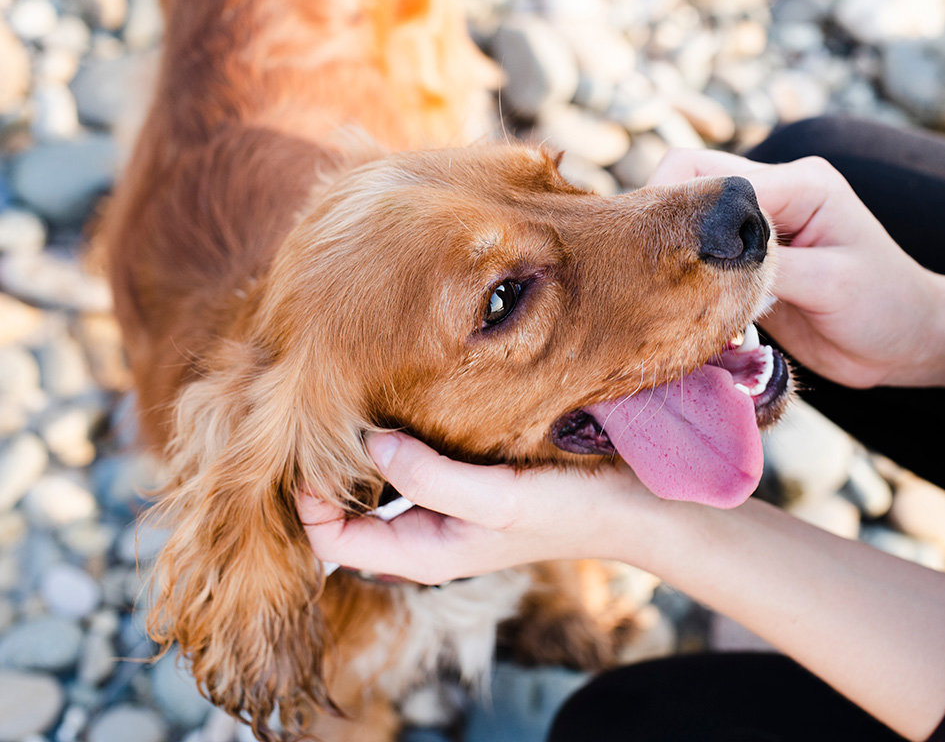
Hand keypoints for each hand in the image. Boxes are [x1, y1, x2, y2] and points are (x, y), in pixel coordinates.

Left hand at [297, 432, 657, 583]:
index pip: (329, 540)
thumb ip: (429, 478)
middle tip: (315, 410)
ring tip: (350, 397)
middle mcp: (424, 530)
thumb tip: (370, 442)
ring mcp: (445, 502)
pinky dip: (397, 433)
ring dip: (359, 446)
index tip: (305, 444)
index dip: (305, 499)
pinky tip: (401, 397)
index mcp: (420, 553)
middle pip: (345, 508)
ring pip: (376, 478)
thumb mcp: (496, 500)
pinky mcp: (467, 474)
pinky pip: (411, 457)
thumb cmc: (567, 510)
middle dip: (324, 468)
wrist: (632, 504)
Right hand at [649, 149, 944, 388]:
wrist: (910, 343)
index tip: (651, 252)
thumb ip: (768, 266)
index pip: (714, 175)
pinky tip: (678, 304)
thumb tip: (706, 258)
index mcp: (800, 183)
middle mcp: (776, 194)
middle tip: (642, 271)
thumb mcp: (830, 285)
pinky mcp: (752, 261)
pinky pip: (702, 256)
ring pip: (691, 219)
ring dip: (671, 248)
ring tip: (654, 289)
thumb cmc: (887, 309)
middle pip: (690, 182)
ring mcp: (761, 228)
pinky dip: (686, 275)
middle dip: (663, 221)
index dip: (676, 207)